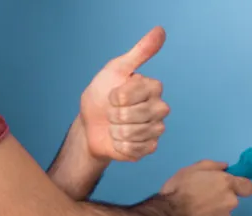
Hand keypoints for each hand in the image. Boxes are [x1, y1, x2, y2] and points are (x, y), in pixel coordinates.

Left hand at [79, 27, 170, 161]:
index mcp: (153, 88)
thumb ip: (140, 52)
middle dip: (115, 115)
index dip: (117, 97)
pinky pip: (134, 149)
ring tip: (114, 126)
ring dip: (116, 131)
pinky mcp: (150, 147)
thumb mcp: (116, 69)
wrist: (91, 124)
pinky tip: (118, 140)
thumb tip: (160, 30)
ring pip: (134, 133)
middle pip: (136, 115)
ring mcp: (156, 129)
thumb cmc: (102, 94)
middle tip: (112, 113)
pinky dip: (119, 146)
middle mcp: (160, 108)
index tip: (112, 95)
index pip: (134, 94)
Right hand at [160, 161, 251, 215]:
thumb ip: (212, 166)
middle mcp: (230, 202)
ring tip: (194, 209)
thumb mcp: (192, 169)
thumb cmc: (180, 189)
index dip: (241, 186)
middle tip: (202, 196)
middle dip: (221, 198)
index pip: (248, 187)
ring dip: (213, 211)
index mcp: (227, 184)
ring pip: (222, 213)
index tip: (231, 185)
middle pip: (232, 200)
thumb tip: (225, 167)